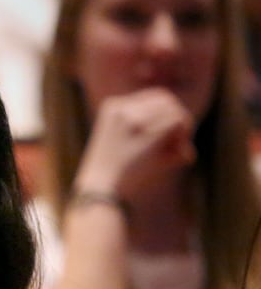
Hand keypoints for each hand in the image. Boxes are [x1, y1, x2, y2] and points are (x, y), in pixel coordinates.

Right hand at [75, 88, 195, 201]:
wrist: (99, 190)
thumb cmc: (114, 178)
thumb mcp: (126, 152)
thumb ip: (151, 140)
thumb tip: (188, 155)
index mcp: (112, 106)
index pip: (151, 98)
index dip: (167, 114)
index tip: (171, 139)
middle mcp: (121, 107)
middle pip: (164, 98)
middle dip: (177, 118)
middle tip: (179, 147)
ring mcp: (131, 116)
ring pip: (173, 108)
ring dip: (182, 129)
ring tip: (178, 154)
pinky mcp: (144, 129)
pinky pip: (176, 120)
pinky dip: (184, 135)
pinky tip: (180, 155)